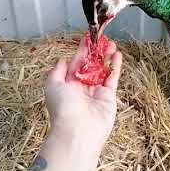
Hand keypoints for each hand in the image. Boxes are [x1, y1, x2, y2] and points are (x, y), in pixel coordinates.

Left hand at [45, 37, 121, 155]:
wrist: (78, 131)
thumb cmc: (62, 110)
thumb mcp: (52, 87)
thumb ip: (56, 72)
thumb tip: (61, 61)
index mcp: (68, 84)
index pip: (76, 63)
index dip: (82, 51)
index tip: (87, 39)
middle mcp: (82, 87)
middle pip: (91, 65)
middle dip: (96, 52)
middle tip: (102, 39)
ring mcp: (96, 91)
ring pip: (103, 69)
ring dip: (107, 56)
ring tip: (111, 44)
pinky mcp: (109, 96)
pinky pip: (113, 78)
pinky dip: (115, 66)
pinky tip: (117, 55)